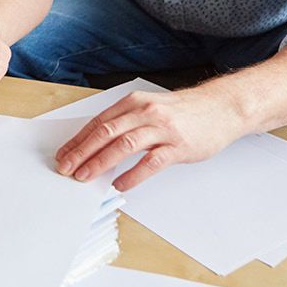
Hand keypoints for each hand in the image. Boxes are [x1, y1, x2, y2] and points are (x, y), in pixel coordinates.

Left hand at [54, 86, 248, 190]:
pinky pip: (151, 162)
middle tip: (67, 168)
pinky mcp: (179, 146)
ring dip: (101, 162)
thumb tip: (97, 145)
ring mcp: (163, 129)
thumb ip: (126, 122)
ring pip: (124, 145)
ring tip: (85, 176)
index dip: (78, 140)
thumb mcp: (150, 108)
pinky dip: (132, 174)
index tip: (64, 154)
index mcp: (134, 103)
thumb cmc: (184, 111)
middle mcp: (146, 113)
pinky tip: (120, 184)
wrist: (223, 108)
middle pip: (106, 132)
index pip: (98, 122)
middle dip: (82, 151)